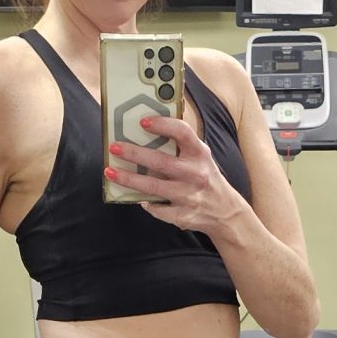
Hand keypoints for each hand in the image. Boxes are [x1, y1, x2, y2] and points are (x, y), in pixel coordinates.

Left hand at [107, 113, 241, 232]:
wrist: (226, 211)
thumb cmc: (206, 178)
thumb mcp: (200, 157)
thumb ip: (181, 145)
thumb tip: (147, 131)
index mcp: (200, 153)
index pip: (182, 132)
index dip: (162, 125)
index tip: (142, 122)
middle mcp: (195, 173)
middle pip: (160, 162)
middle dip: (133, 153)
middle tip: (114, 147)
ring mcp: (189, 196)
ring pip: (153, 187)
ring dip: (128, 180)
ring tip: (110, 172)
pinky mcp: (183, 216)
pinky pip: (158, 210)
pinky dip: (146, 204)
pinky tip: (137, 198)